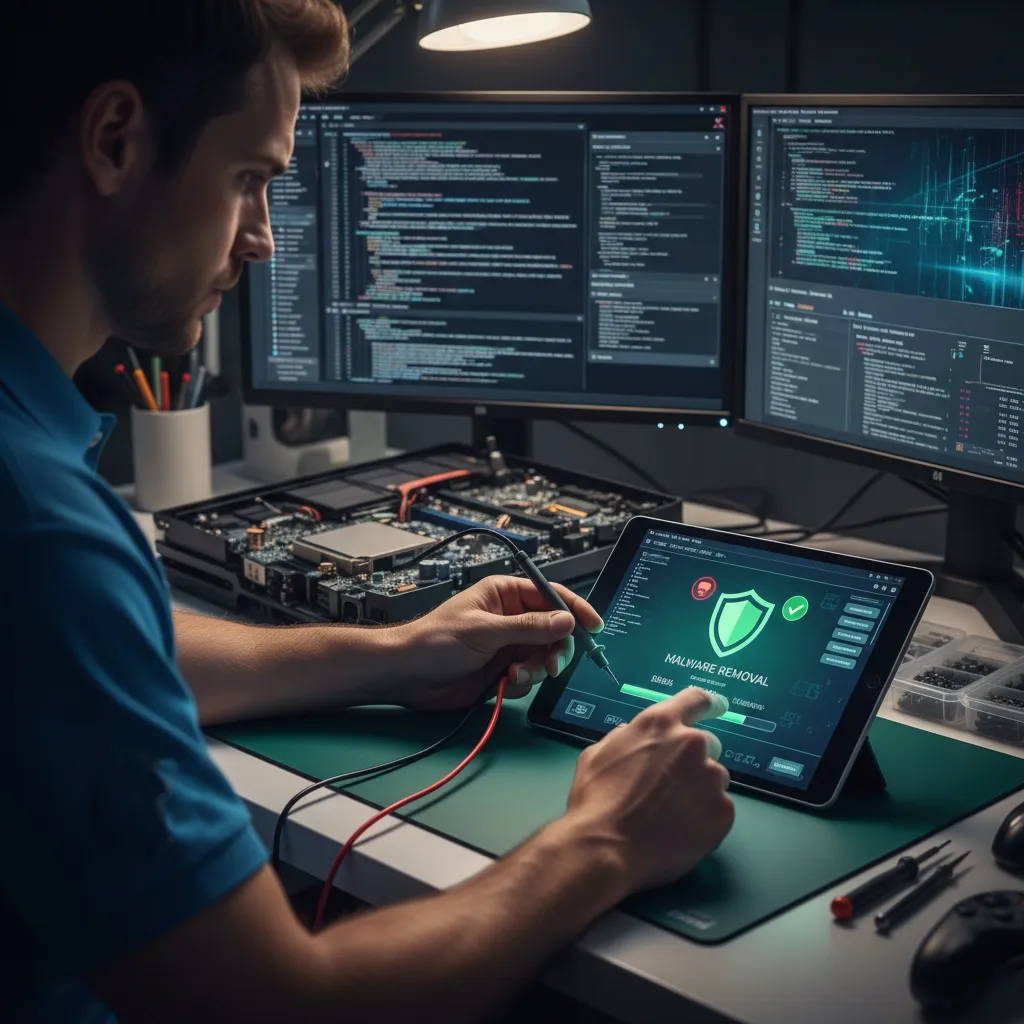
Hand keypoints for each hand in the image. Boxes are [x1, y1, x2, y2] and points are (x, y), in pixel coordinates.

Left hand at [389, 575, 603, 711]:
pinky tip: (506, 684)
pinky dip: (524, 682)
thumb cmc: (435, 641)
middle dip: (555, 648)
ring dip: (537, 669)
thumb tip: (565, 620)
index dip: (574, 609)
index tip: (593, 626)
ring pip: (544, 656)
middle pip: (554, 630)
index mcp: (505, 594)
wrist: (408, 675)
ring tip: (516, 676)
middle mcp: (510, 618)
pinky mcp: (504, 670)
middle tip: (552, 664)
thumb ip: (529, 627)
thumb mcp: (485, 630)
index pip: (550, 595)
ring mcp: (508, 644)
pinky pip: (530, 675)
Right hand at [562, 687, 734, 893]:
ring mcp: (711, 778)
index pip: (695, 700)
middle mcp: (692, 744)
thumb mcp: (598, 754)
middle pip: (706, 745)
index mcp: (660, 724)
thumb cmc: (596, 801)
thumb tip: (632, 734)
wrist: (605, 848)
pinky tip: (679, 830)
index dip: (706, 704)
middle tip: (668, 787)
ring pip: (712, 779)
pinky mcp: (723, 811)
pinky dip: (704, 818)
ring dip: (698, 790)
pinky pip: (719, 809)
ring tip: (669, 815)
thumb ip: (624, 737)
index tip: (716, 706)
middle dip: (691, 762)